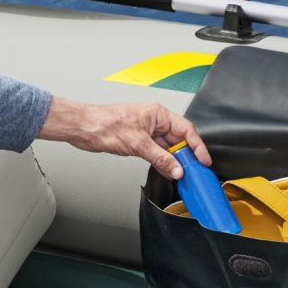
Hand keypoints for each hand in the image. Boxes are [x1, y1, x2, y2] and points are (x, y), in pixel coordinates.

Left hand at [37, 97, 211, 178]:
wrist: (84, 128)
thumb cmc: (105, 124)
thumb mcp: (138, 144)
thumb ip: (161, 158)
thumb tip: (177, 168)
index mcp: (158, 114)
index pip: (186, 130)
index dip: (197, 146)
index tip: (203, 160)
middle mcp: (154, 121)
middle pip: (178, 140)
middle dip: (186, 156)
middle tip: (193, 170)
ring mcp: (147, 131)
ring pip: (168, 148)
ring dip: (174, 161)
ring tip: (181, 173)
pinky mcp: (139, 141)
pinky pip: (157, 153)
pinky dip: (163, 162)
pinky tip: (167, 171)